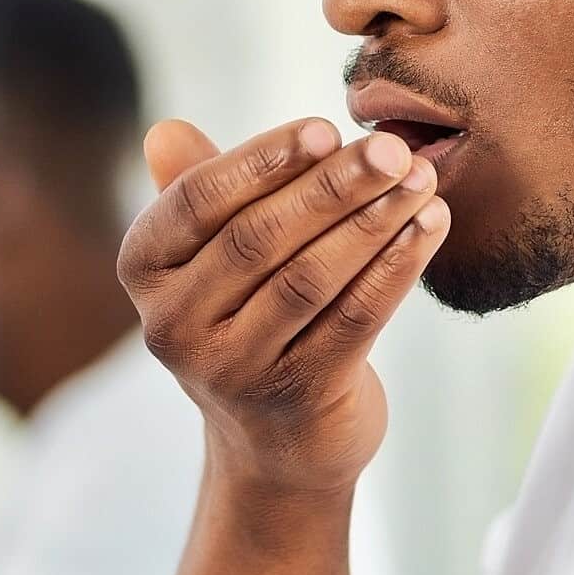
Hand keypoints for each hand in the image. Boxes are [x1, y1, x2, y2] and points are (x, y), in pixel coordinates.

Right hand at [118, 117, 450, 498]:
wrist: (275, 445)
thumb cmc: (244, 316)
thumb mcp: (208, 257)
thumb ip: (195, 189)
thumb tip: (165, 129)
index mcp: (145, 271)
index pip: (199, 200)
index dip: (264, 160)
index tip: (328, 129)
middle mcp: (173, 326)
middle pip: (259, 238)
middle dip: (334, 185)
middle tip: (393, 148)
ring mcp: (233, 369)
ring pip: (310, 277)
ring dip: (374, 220)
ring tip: (421, 180)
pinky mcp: (298, 398)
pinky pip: (355, 317)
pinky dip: (396, 266)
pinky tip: (429, 227)